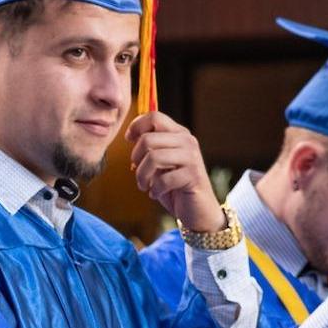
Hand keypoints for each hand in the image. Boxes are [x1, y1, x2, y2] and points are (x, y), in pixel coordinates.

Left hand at [126, 111, 224, 232]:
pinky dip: (155, 189)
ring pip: (153, 157)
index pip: (154, 117)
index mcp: (179, 134)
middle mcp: (187, 141)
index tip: (129, 140)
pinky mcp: (193, 176)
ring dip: (142, 175)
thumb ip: (150, 148)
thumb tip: (131, 137)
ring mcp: (191, 158)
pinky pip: (163, 179)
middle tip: (136, 172)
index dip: (136, 126)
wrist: (198, 210)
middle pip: (148, 138)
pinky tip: (156, 194)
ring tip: (144, 186)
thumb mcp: (160, 163)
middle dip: (135, 158)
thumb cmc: (175, 186)